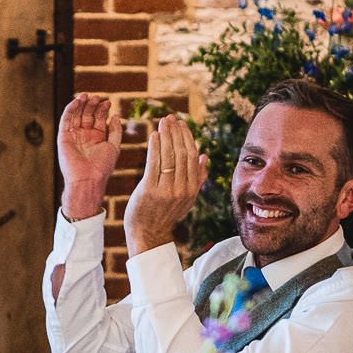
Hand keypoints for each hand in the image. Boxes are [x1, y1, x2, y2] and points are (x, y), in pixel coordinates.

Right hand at [56, 94, 122, 219]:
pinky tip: (77, 101)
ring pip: (76, 115)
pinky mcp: (63, 137)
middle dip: (92, 105)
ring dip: (81, 104)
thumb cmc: (102, 166)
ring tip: (87, 96)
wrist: (88, 179)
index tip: (108, 103)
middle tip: (97, 98)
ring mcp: (73, 136)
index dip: (103, 110)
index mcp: (96, 138)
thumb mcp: (114, 146)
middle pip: (87, 115)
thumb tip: (117, 115)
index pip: (98, 119)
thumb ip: (116, 131)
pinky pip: (65, 120)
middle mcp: (84, 136)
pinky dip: (70, 109)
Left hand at [121, 115, 204, 258]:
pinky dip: (155, 147)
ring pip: (169, 156)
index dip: (188, 138)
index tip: (182, 124)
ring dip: (166, 136)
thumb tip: (204, 156)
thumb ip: (197, 178)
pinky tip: (154, 135)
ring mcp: (166, 190)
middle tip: (171, 118)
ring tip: (163, 122)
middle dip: (176, 133)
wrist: (148, 235)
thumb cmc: (165, 214)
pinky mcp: (150, 190)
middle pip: (182, 154)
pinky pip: (154, 164)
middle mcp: (182, 189)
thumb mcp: (186, 199)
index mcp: (192, 189)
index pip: (193, 157)